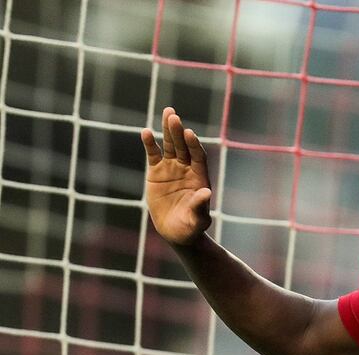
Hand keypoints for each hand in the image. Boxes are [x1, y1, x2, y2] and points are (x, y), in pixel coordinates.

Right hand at [141, 107, 211, 245]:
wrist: (176, 231)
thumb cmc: (191, 227)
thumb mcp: (197, 219)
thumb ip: (200, 206)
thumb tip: (206, 192)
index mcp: (200, 177)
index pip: (198, 156)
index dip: (193, 145)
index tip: (189, 133)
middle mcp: (187, 169)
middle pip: (183, 146)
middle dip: (178, 131)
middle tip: (173, 115)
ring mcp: (172, 168)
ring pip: (170, 145)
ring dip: (168, 130)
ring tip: (167, 113)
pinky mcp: (156, 172)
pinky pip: (153, 155)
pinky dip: (150, 144)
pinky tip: (146, 132)